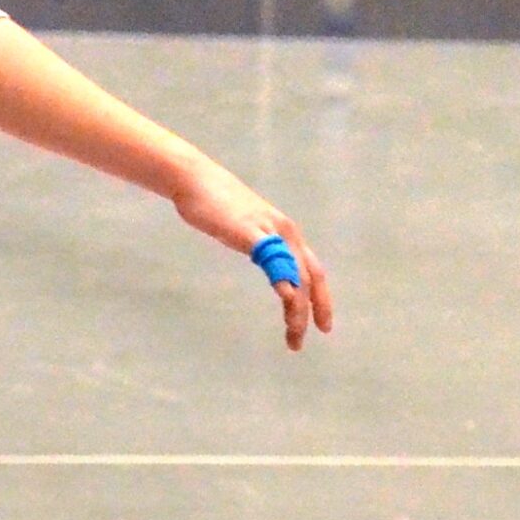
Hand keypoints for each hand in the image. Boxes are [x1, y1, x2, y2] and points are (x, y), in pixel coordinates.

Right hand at [170, 159, 335, 352]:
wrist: (197, 181)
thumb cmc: (220, 208)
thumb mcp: (250, 232)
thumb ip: (264, 249)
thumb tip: (271, 267)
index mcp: (287, 235)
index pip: (314, 271)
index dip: (322, 299)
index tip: (321, 326)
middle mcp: (287, 234)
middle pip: (312, 277)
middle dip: (315, 309)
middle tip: (309, 337)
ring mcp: (271, 231)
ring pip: (296, 274)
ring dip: (298, 306)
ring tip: (294, 332)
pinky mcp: (252, 231)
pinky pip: (274, 257)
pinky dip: (284, 278)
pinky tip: (287, 298)